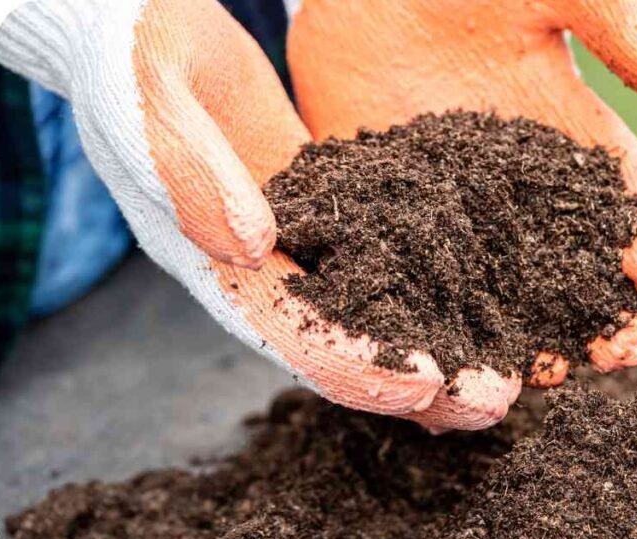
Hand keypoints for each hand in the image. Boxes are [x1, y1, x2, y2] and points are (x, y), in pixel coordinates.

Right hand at [0, 0, 449, 423]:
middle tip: (493, 401)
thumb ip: (193, 172)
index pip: (290, 333)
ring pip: (372, 310)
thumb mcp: (148, 103)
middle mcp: (259, 268)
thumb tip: (254, 243)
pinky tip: (482, 296)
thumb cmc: (130, 56)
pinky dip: (430, 284)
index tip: (427, 387)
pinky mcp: (326, 206)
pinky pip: (383, 255)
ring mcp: (297, 240)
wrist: (137, 22)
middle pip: (344, 344)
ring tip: (506, 370)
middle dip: (417, 380)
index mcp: (212, 263)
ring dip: (436, 342)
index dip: (356, 367)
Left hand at [286, 0, 636, 429]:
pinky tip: (419, 356)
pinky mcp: (389, 226)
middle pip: (573, 275)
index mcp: (578, 146)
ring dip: (509, 346)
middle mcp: (524, 199)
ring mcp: (455, 220)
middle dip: (594, 318)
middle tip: (604, 354)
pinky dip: (417, 327)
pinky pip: (407, 287)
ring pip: (492, 302)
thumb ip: (614, 13)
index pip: (635, 205)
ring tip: (516, 380)